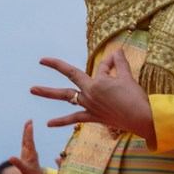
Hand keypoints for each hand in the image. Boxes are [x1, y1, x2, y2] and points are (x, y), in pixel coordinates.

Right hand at [10, 120, 43, 173]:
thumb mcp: (24, 169)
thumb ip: (17, 163)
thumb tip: (10, 158)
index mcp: (31, 153)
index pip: (29, 141)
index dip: (29, 133)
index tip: (30, 125)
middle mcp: (31, 151)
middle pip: (29, 138)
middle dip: (28, 129)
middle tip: (30, 120)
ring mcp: (29, 152)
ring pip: (28, 140)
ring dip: (27, 132)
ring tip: (28, 123)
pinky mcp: (27, 154)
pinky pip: (26, 143)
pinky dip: (26, 137)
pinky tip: (26, 134)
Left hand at [33, 49, 156, 146]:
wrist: (140, 118)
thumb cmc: (135, 97)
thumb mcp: (127, 76)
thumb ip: (119, 63)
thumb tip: (116, 50)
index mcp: (99, 81)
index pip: (101, 67)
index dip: (110, 63)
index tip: (118, 62)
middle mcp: (90, 92)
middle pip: (70, 75)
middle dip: (55, 66)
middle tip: (41, 60)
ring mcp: (89, 105)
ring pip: (66, 96)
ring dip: (48, 92)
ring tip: (32, 89)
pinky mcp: (92, 117)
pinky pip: (73, 119)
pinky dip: (60, 121)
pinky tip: (47, 123)